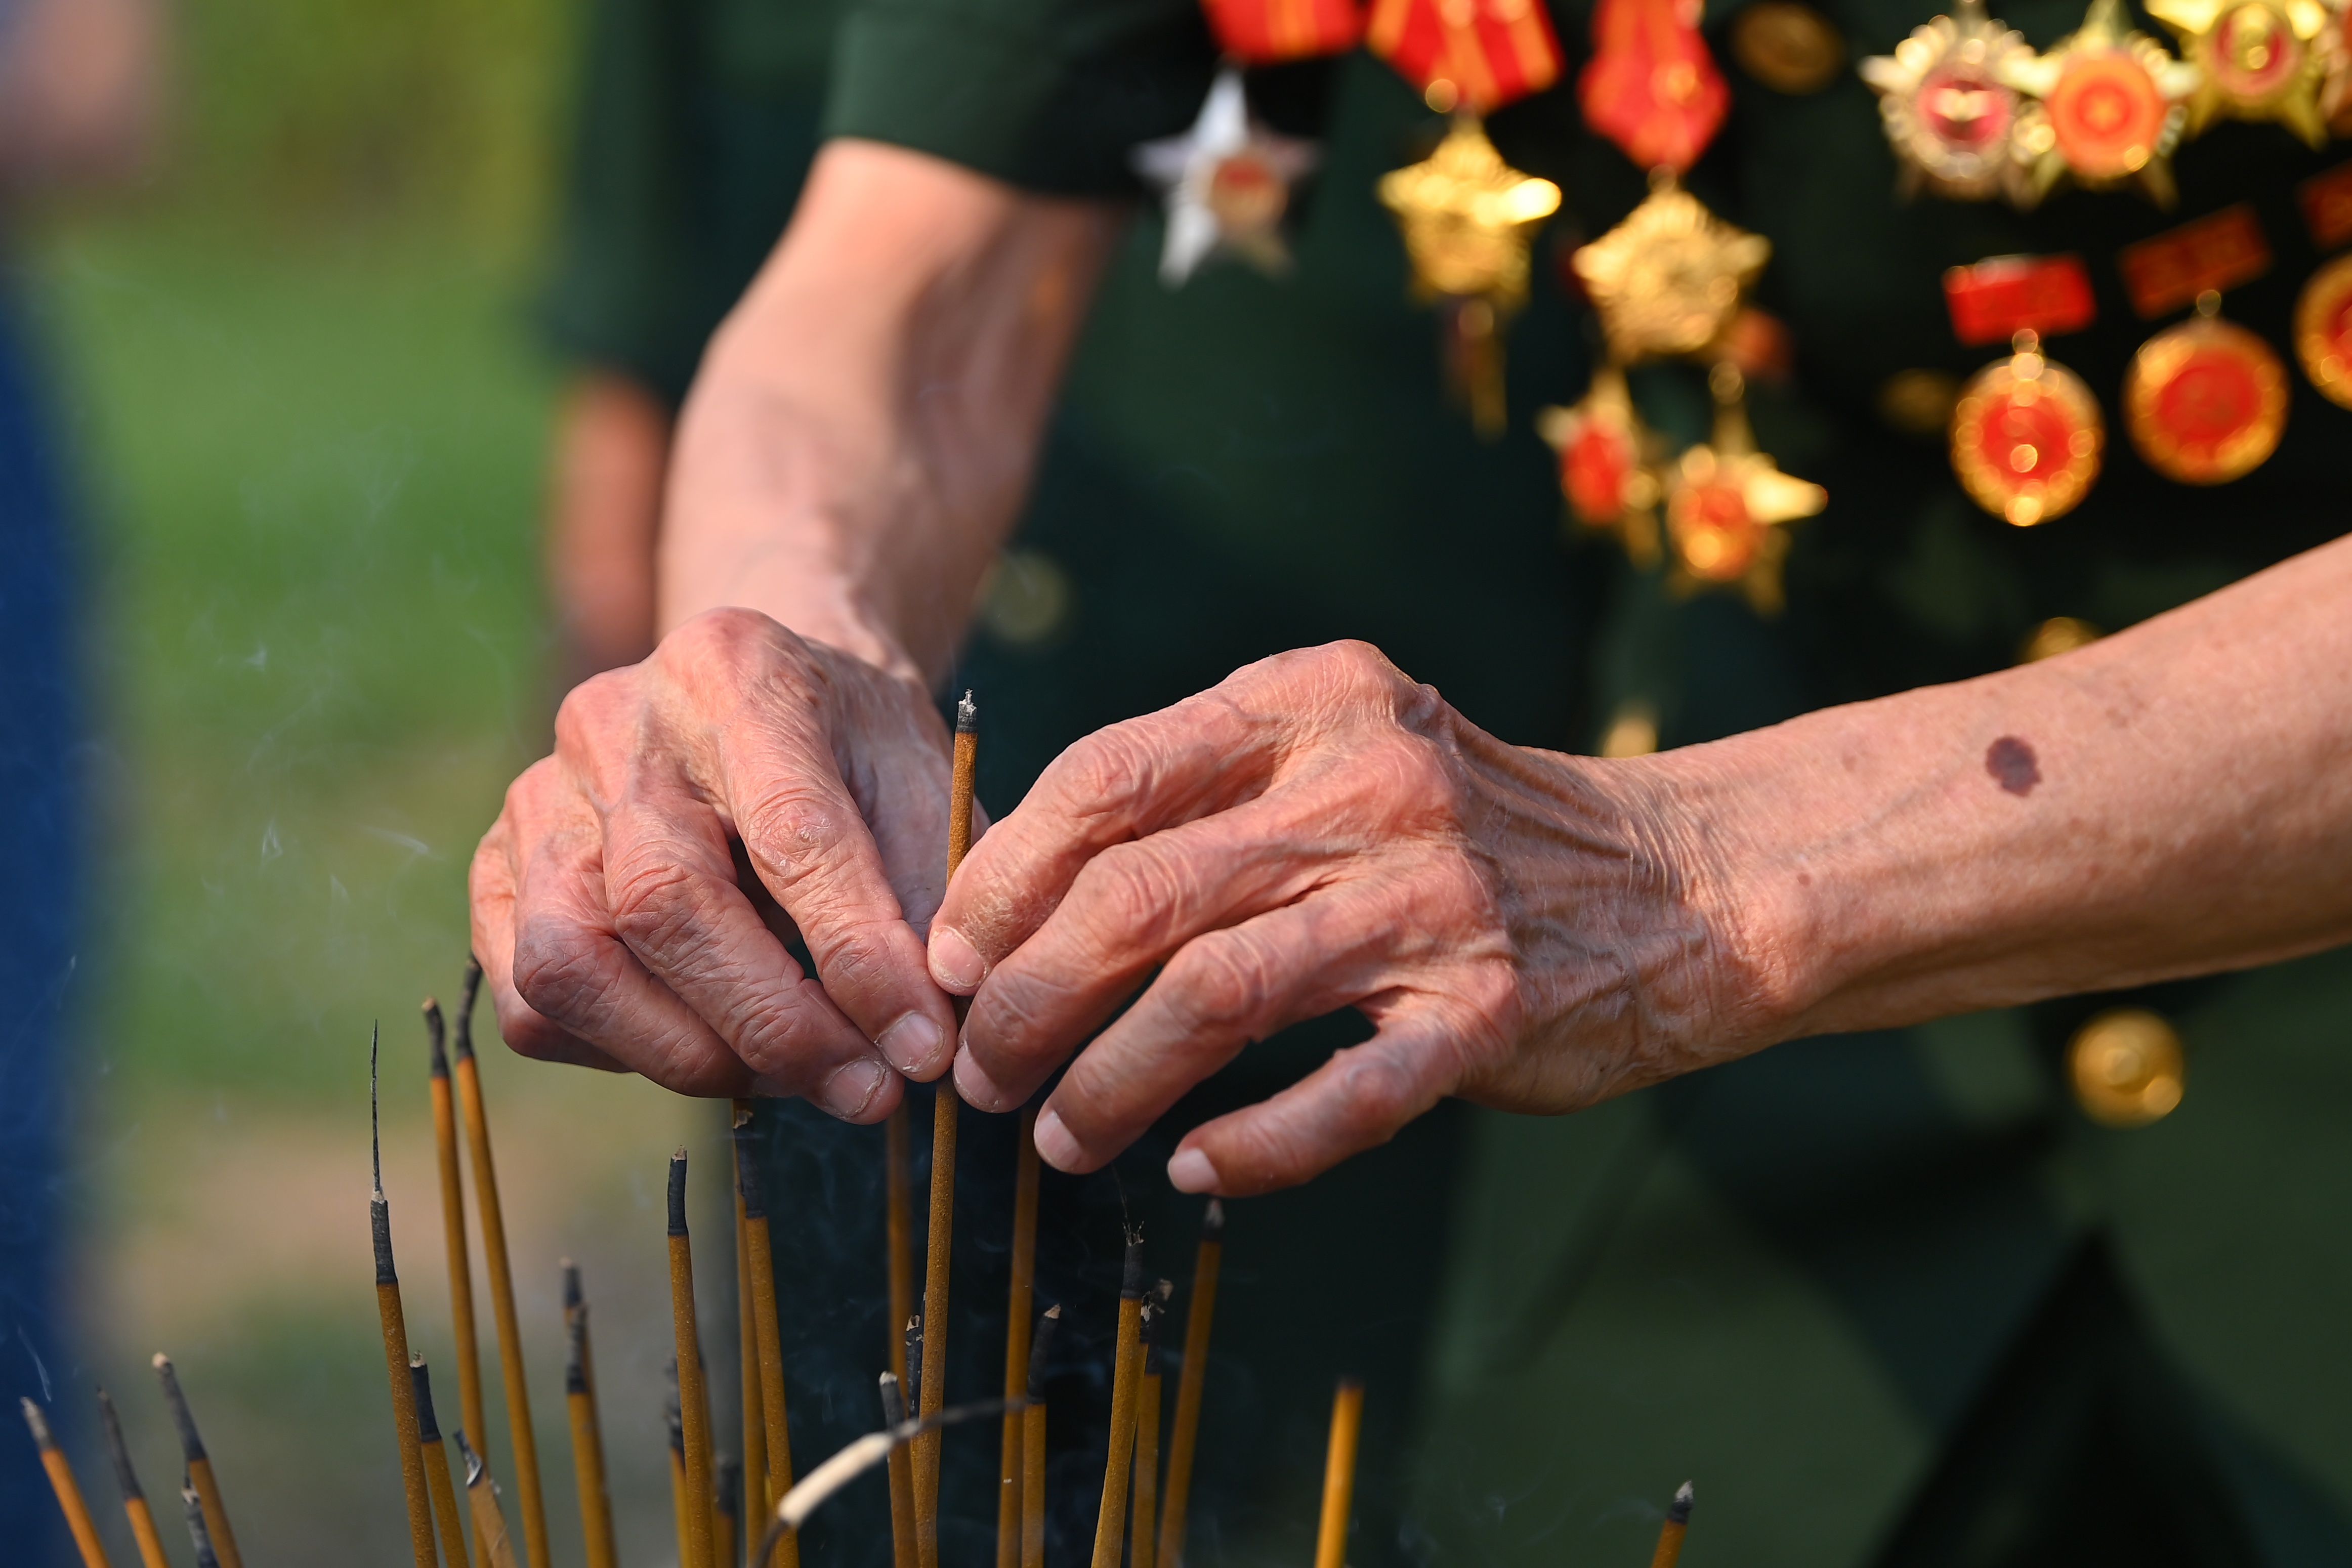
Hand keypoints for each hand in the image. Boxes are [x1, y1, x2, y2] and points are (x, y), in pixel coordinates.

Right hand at [469, 609, 965, 1111]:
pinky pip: (532, 1002)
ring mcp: (537, 798)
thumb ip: (932, 890)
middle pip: (661, 903)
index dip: (858, 955)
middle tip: (867, 1091)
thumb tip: (923, 1036)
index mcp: (733, 673)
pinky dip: (626, 1052)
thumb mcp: (919, 781)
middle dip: (774, 1025)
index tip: (921, 1045)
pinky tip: (712, 1040)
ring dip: (692, 1053)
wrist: (754, 691)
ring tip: (794, 1074)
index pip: (791, 832)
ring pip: (572, 964)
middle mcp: (611, 724)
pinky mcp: (495, 869)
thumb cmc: (849, 745)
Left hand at [927, 641, 1757, 1195]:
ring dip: (1109, 1082)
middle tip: (980, 1068)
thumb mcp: (1341, 752)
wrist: (1673, 882)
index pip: (1108, 777)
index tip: (951, 955)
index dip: (1003, 876)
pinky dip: (1251, 1146)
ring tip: (1056, 1135)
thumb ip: (1206, 796)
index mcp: (1311, 703)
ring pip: (1215, 998)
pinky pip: (1343, 1095)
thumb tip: (1015, 901)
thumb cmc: (1460, 828)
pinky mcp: (1491, 1012)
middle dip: (1027, 997)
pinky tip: (1192, 1169)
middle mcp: (1370, 786)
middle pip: (1138, 896)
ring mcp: (1435, 901)